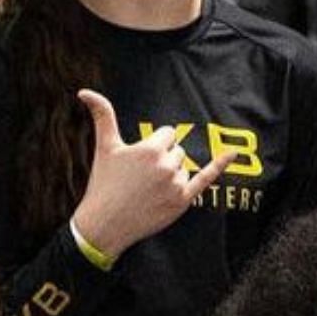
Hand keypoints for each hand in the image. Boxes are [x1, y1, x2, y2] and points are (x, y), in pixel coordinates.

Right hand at [70, 89, 233, 257]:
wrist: (104, 224)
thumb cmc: (103, 184)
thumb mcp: (104, 147)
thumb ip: (102, 116)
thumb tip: (84, 91)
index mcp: (150, 149)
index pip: (167, 134)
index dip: (153, 145)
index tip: (138, 160)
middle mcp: (166, 165)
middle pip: (176, 151)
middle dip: (162, 160)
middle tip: (140, 177)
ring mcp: (176, 184)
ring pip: (183, 167)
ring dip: (170, 174)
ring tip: (147, 189)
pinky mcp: (182, 201)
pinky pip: (206, 179)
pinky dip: (219, 165)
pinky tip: (232, 153)